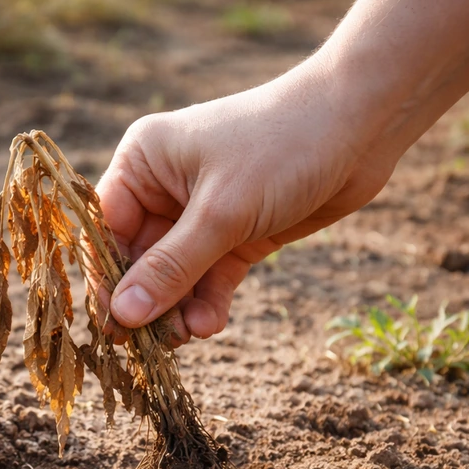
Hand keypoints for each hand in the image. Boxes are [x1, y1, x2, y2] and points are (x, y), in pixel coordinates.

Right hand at [96, 61, 398, 345]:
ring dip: (177, 308)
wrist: (363, 124)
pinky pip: (209, 277)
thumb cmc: (281, 146)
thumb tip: (123, 315)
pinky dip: (208, 302)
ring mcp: (201, 212)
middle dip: (147, 300)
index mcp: (143, 163)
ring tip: (186, 338)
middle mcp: (164, 188)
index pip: (106, 229)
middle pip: (138, 258)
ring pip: (175, 274)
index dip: (106, 278)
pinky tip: (209, 325)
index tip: (112, 325)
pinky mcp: (236, 233)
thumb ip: (171, 267)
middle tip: (150, 344)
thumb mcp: (221, 212)